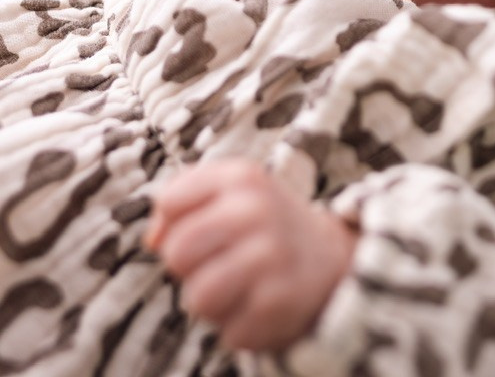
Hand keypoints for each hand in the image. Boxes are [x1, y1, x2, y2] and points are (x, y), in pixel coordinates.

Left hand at [146, 159, 356, 351]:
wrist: (328, 256)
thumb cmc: (261, 223)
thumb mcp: (228, 191)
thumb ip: (179, 201)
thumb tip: (152, 240)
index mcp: (242, 177)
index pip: (170, 202)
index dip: (172, 224)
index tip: (199, 230)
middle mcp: (258, 210)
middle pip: (177, 252)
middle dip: (187, 267)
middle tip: (217, 262)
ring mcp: (272, 256)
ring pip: (197, 298)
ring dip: (210, 302)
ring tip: (236, 287)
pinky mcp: (281, 303)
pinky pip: (228, 331)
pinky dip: (239, 326)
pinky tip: (259, 305)